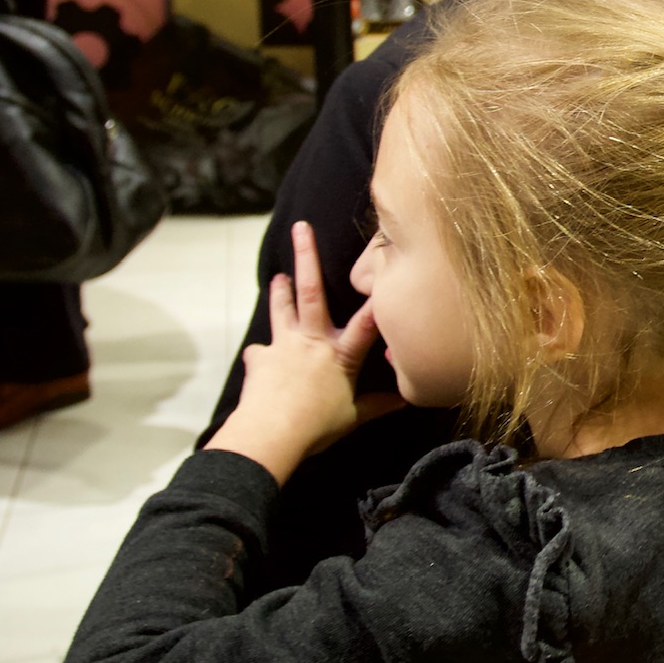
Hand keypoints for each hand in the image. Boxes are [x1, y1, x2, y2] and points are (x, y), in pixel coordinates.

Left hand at [207, 221, 398, 479]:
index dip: (378, 296)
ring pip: (282, 310)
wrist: (271, 433)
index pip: (367, 321)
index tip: (384, 270)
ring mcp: (283, 347)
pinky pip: (259, 353)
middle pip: (310, 292)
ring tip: (278, 276)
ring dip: (280, 291)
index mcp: (340, 355)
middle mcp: (312, 342)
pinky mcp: (260, 359)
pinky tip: (258, 357)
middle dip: (307, 257)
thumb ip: (378, 405)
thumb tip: (405, 400)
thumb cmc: (316, 426)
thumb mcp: (353, 417)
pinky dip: (260, 354)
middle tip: (301, 228)